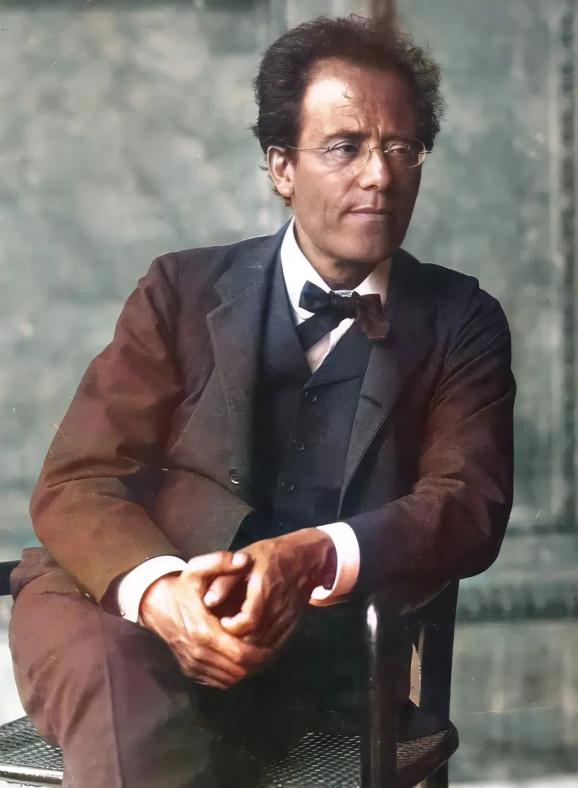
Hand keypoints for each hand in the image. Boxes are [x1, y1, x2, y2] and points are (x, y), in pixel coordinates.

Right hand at [140, 551, 274, 688]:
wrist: (154, 604)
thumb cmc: (181, 586)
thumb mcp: (198, 568)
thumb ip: (222, 562)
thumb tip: (245, 560)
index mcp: (204, 631)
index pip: (240, 654)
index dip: (260, 654)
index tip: (273, 646)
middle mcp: (198, 653)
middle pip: (237, 671)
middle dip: (257, 664)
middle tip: (271, 653)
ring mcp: (193, 664)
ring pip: (228, 679)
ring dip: (246, 670)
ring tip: (259, 657)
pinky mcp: (190, 670)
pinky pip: (217, 682)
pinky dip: (232, 675)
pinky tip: (241, 661)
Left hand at [203, 529, 335, 649]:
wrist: (306, 559)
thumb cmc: (271, 556)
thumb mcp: (244, 559)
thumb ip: (225, 580)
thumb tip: (207, 601)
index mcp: (265, 589)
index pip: (248, 621)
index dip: (231, 626)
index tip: (221, 620)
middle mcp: (279, 608)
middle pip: (255, 639)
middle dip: (236, 641)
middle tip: (223, 634)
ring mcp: (288, 619)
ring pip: (265, 647)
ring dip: (247, 647)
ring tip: (233, 639)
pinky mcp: (292, 626)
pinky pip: (275, 646)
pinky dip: (259, 648)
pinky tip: (249, 641)